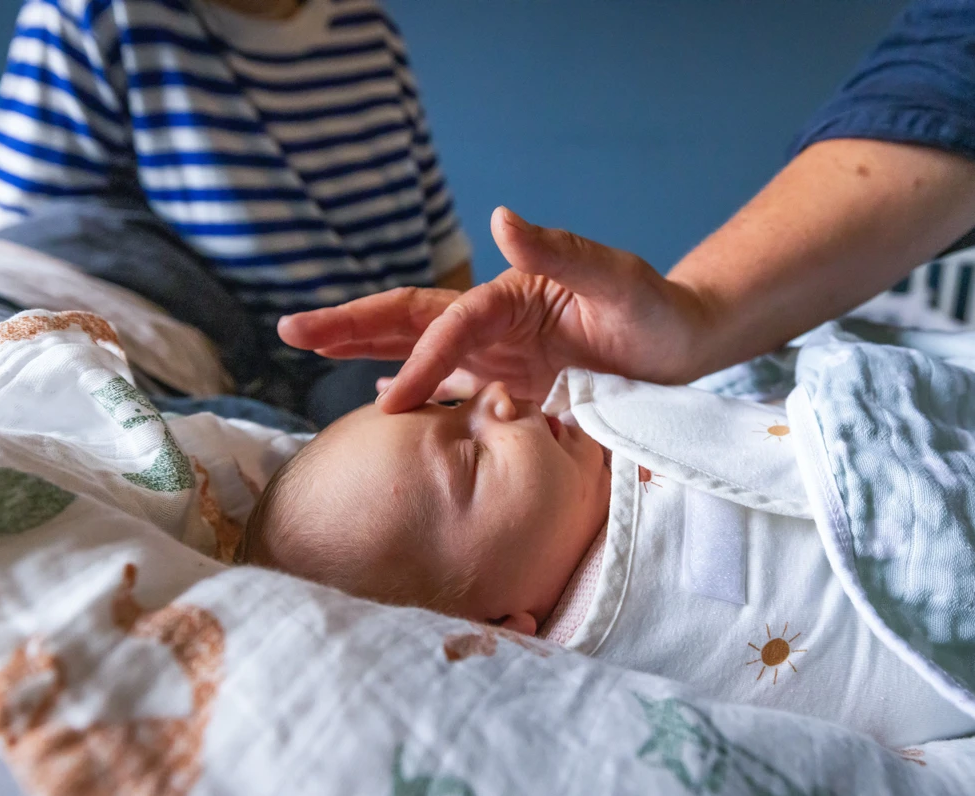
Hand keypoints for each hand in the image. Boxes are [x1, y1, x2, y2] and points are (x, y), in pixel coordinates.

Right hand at [277, 207, 718, 411]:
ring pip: (421, 350)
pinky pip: (454, 388)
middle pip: (411, 321)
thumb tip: (500, 218)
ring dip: (368, 352)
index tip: (390, 399)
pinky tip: (384, 397)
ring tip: (312, 352)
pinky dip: (417, 389)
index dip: (420, 359)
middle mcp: (495, 321)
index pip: (450, 324)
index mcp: (510, 295)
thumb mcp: (616, 277)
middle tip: (292, 330)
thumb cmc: (656, 309)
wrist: (683, 344)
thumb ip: (562, 251)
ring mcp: (499, 353)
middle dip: (351, 325)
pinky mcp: (514, 383)